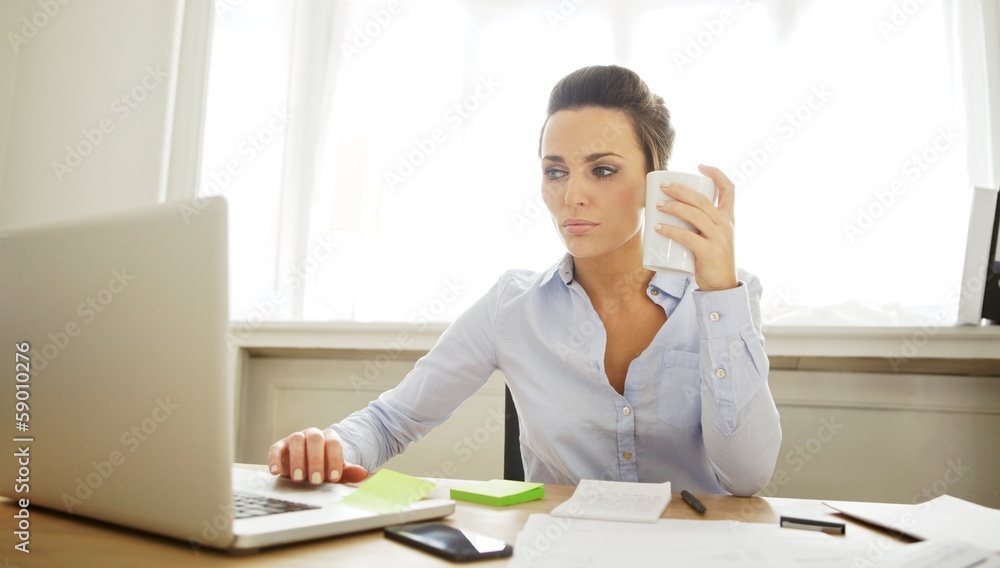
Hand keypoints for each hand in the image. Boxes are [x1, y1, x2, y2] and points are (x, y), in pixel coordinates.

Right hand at [267, 427, 368, 484]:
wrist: (306, 466)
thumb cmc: (324, 469)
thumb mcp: (336, 472)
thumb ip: (348, 472)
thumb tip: (362, 474)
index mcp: (329, 438)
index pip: (334, 443)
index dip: (334, 459)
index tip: (334, 477)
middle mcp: (313, 434)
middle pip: (315, 438)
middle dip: (316, 460)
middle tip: (316, 480)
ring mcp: (296, 438)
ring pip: (297, 440)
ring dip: (298, 459)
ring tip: (299, 478)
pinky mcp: (280, 446)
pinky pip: (276, 449)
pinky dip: (274, 459)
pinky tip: (275, 472)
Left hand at [654, 164, 737, 290]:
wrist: (722, 286)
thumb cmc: (711, 259)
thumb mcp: (712, 236)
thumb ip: (700, 223)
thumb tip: (673, 210)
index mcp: (728, 217)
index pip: (729, 188)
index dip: (716, 173)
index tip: (699, 166)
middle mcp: (726, 224)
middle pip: (703, 199)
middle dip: (681, 189)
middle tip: (663, 186)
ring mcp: (719, 238)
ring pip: (695, 215)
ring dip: (673, 207)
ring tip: (657, 205)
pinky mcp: (709, 252)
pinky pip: (688, 237)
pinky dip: (671, 231)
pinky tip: (658, 228)